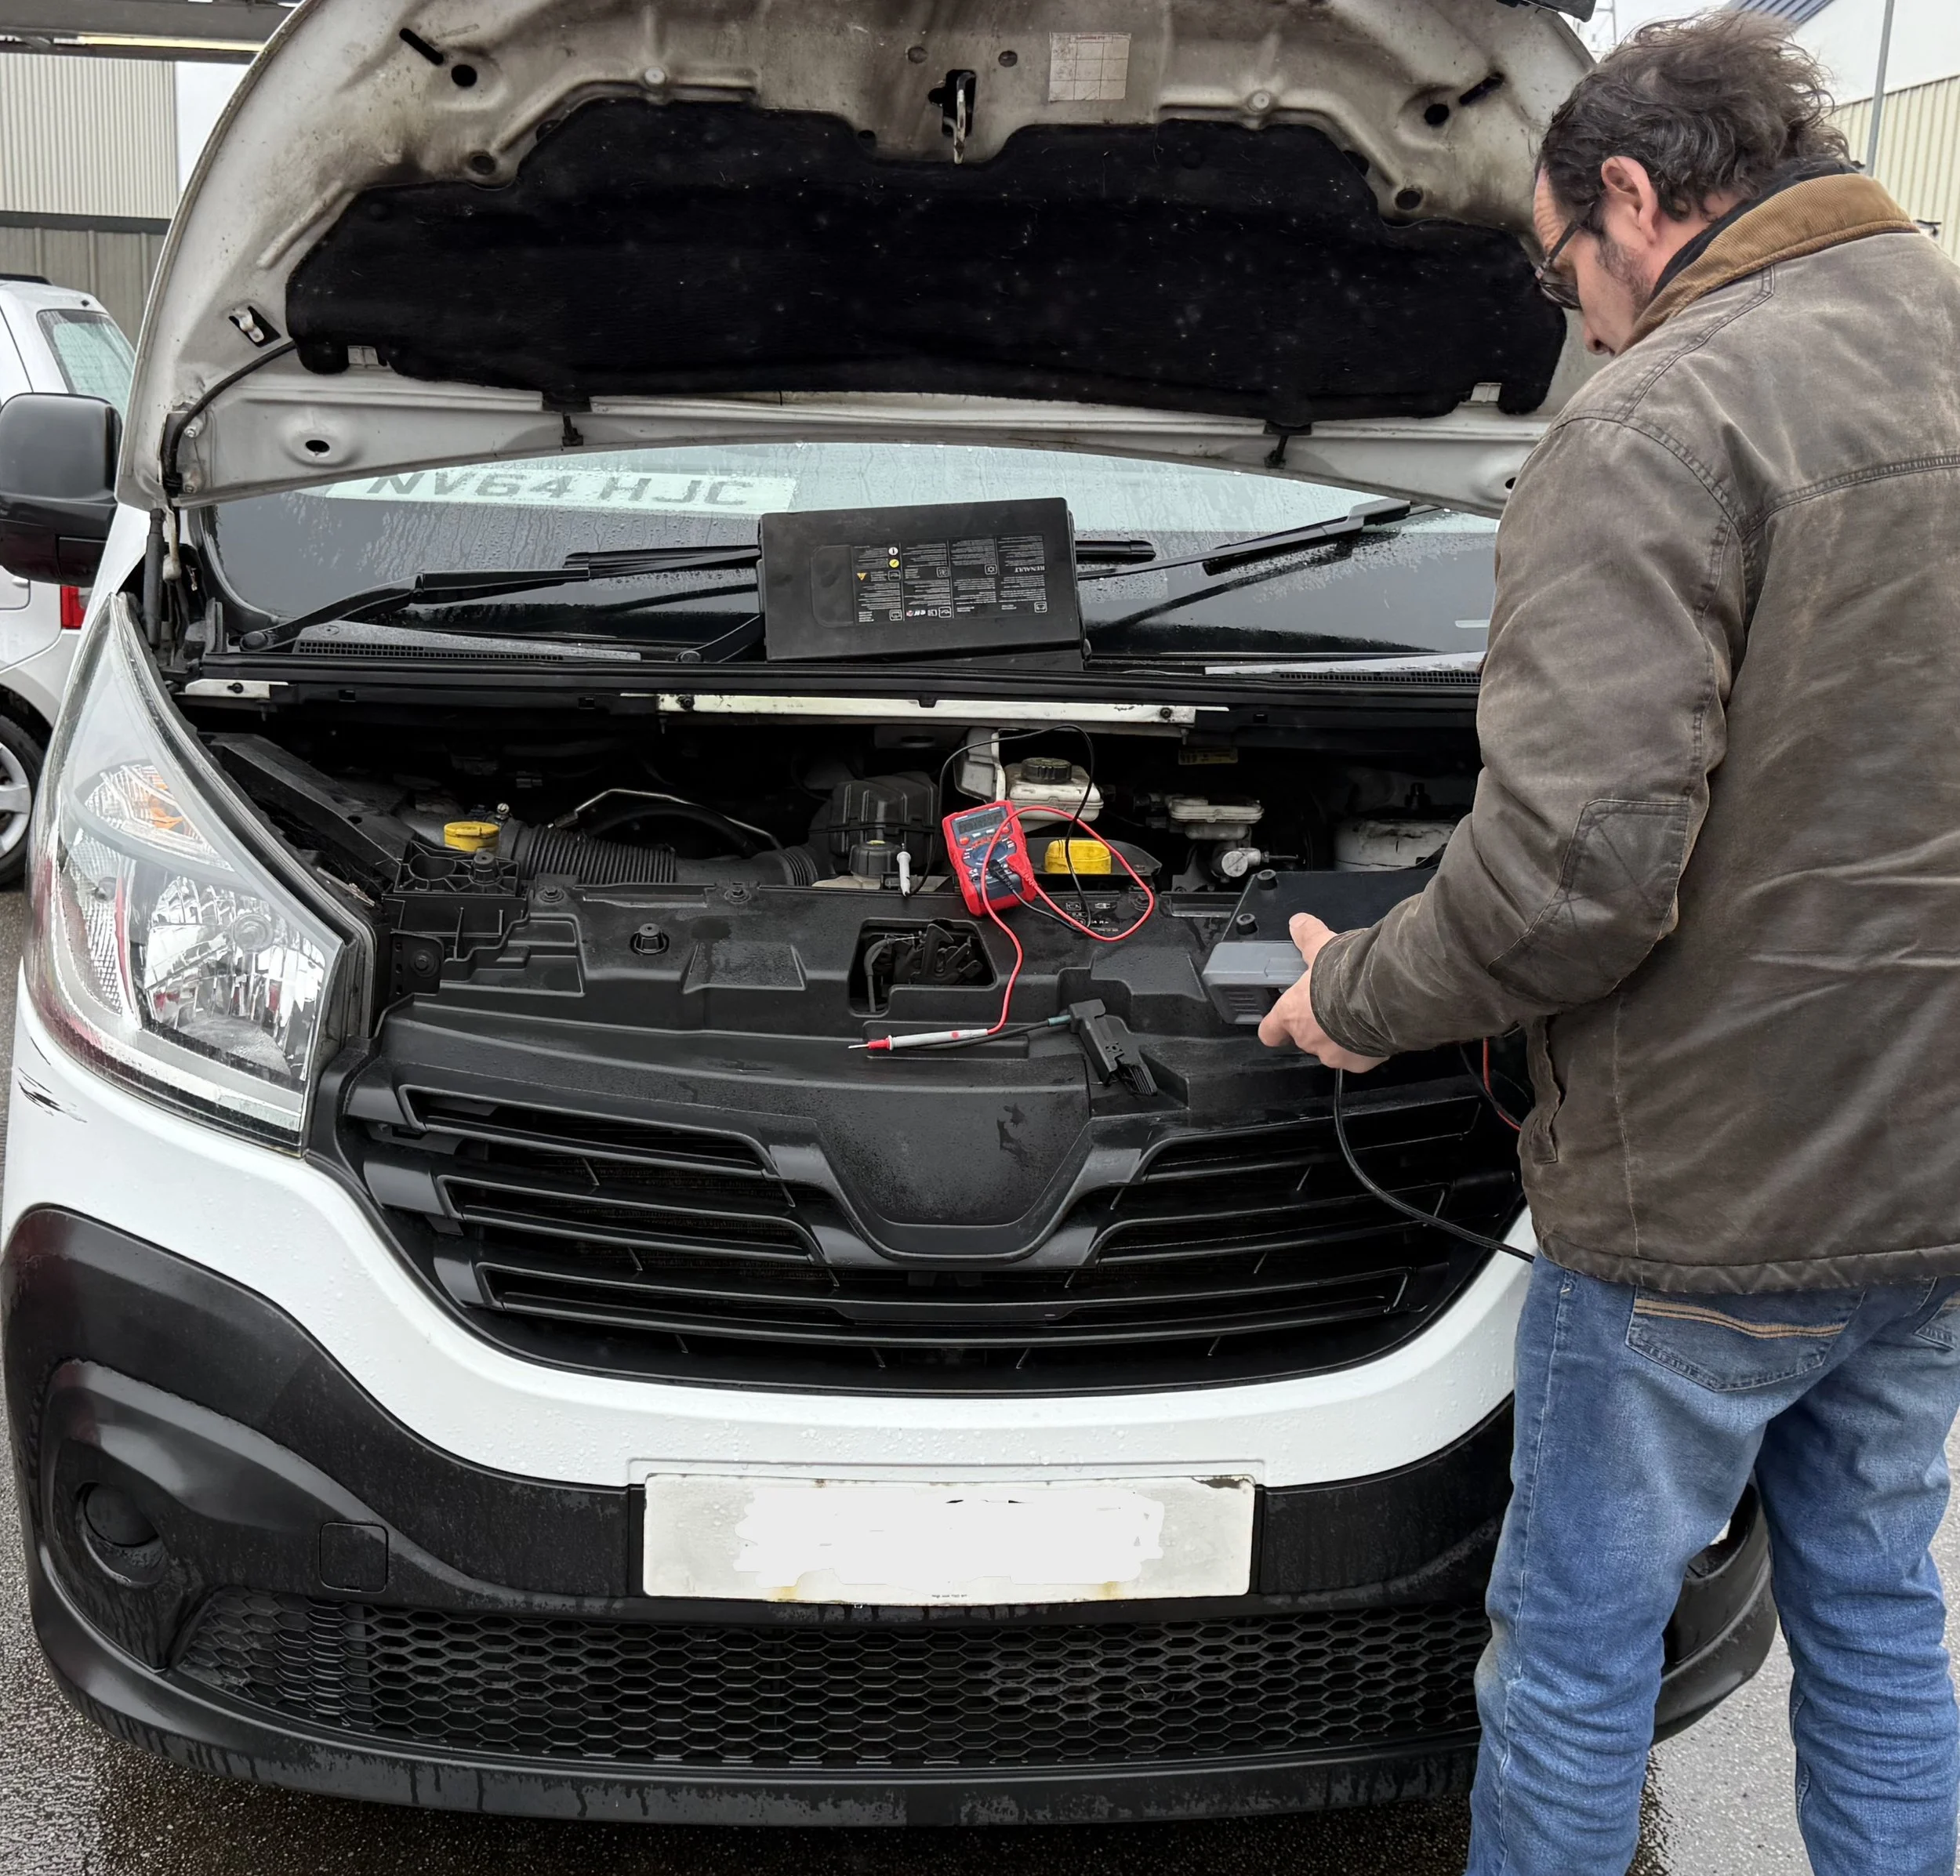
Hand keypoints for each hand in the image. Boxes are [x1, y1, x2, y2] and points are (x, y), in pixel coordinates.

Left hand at [1257, 913, 1387, 1071]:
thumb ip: (1308, 936)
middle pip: (1306, 1037)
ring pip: (1334, 1048)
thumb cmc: (1346, 973)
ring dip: (1344, 1035)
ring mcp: (1335, 1055)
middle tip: (1336, 1002)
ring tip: (1361, 1012)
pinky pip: (1360, 1055)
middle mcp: (1309, 1040)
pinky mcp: (1361, 1064)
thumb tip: (1298, 922)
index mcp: (1292, 1014)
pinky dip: (1367, 1043)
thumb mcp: (1324, 945)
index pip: (1270, 1032)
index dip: (1276, 1026)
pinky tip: (1378, 1024)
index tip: (1284, 1020)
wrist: (1385, 996)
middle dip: (1319, 1023)